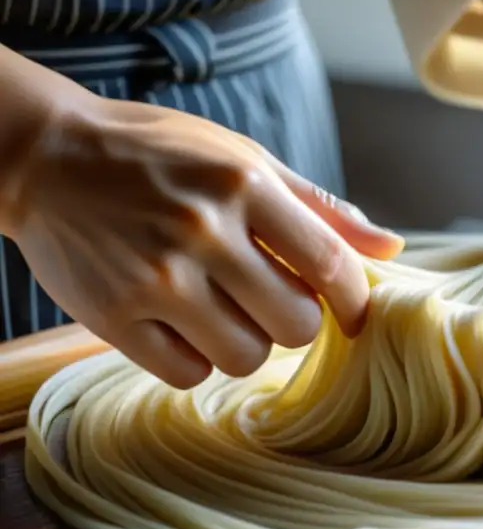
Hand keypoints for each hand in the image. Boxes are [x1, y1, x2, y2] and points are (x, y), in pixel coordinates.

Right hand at [2, 92, 402, 388]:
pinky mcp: (111, 316)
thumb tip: (390, 246)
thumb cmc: (158, 155)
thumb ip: (318, 207)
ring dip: (246, 343)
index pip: (331, 264)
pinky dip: (196, 359)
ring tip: (223, 310)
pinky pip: (188, 373)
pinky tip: (184, 326)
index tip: (354, 315)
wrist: (44, 157)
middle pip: (295, 324)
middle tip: (271, 301)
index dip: (354, 301)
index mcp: (244, 185)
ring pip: (246, 357)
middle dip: (295, 322)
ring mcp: (155, 278)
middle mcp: (203, 231)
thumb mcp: (243, 158)